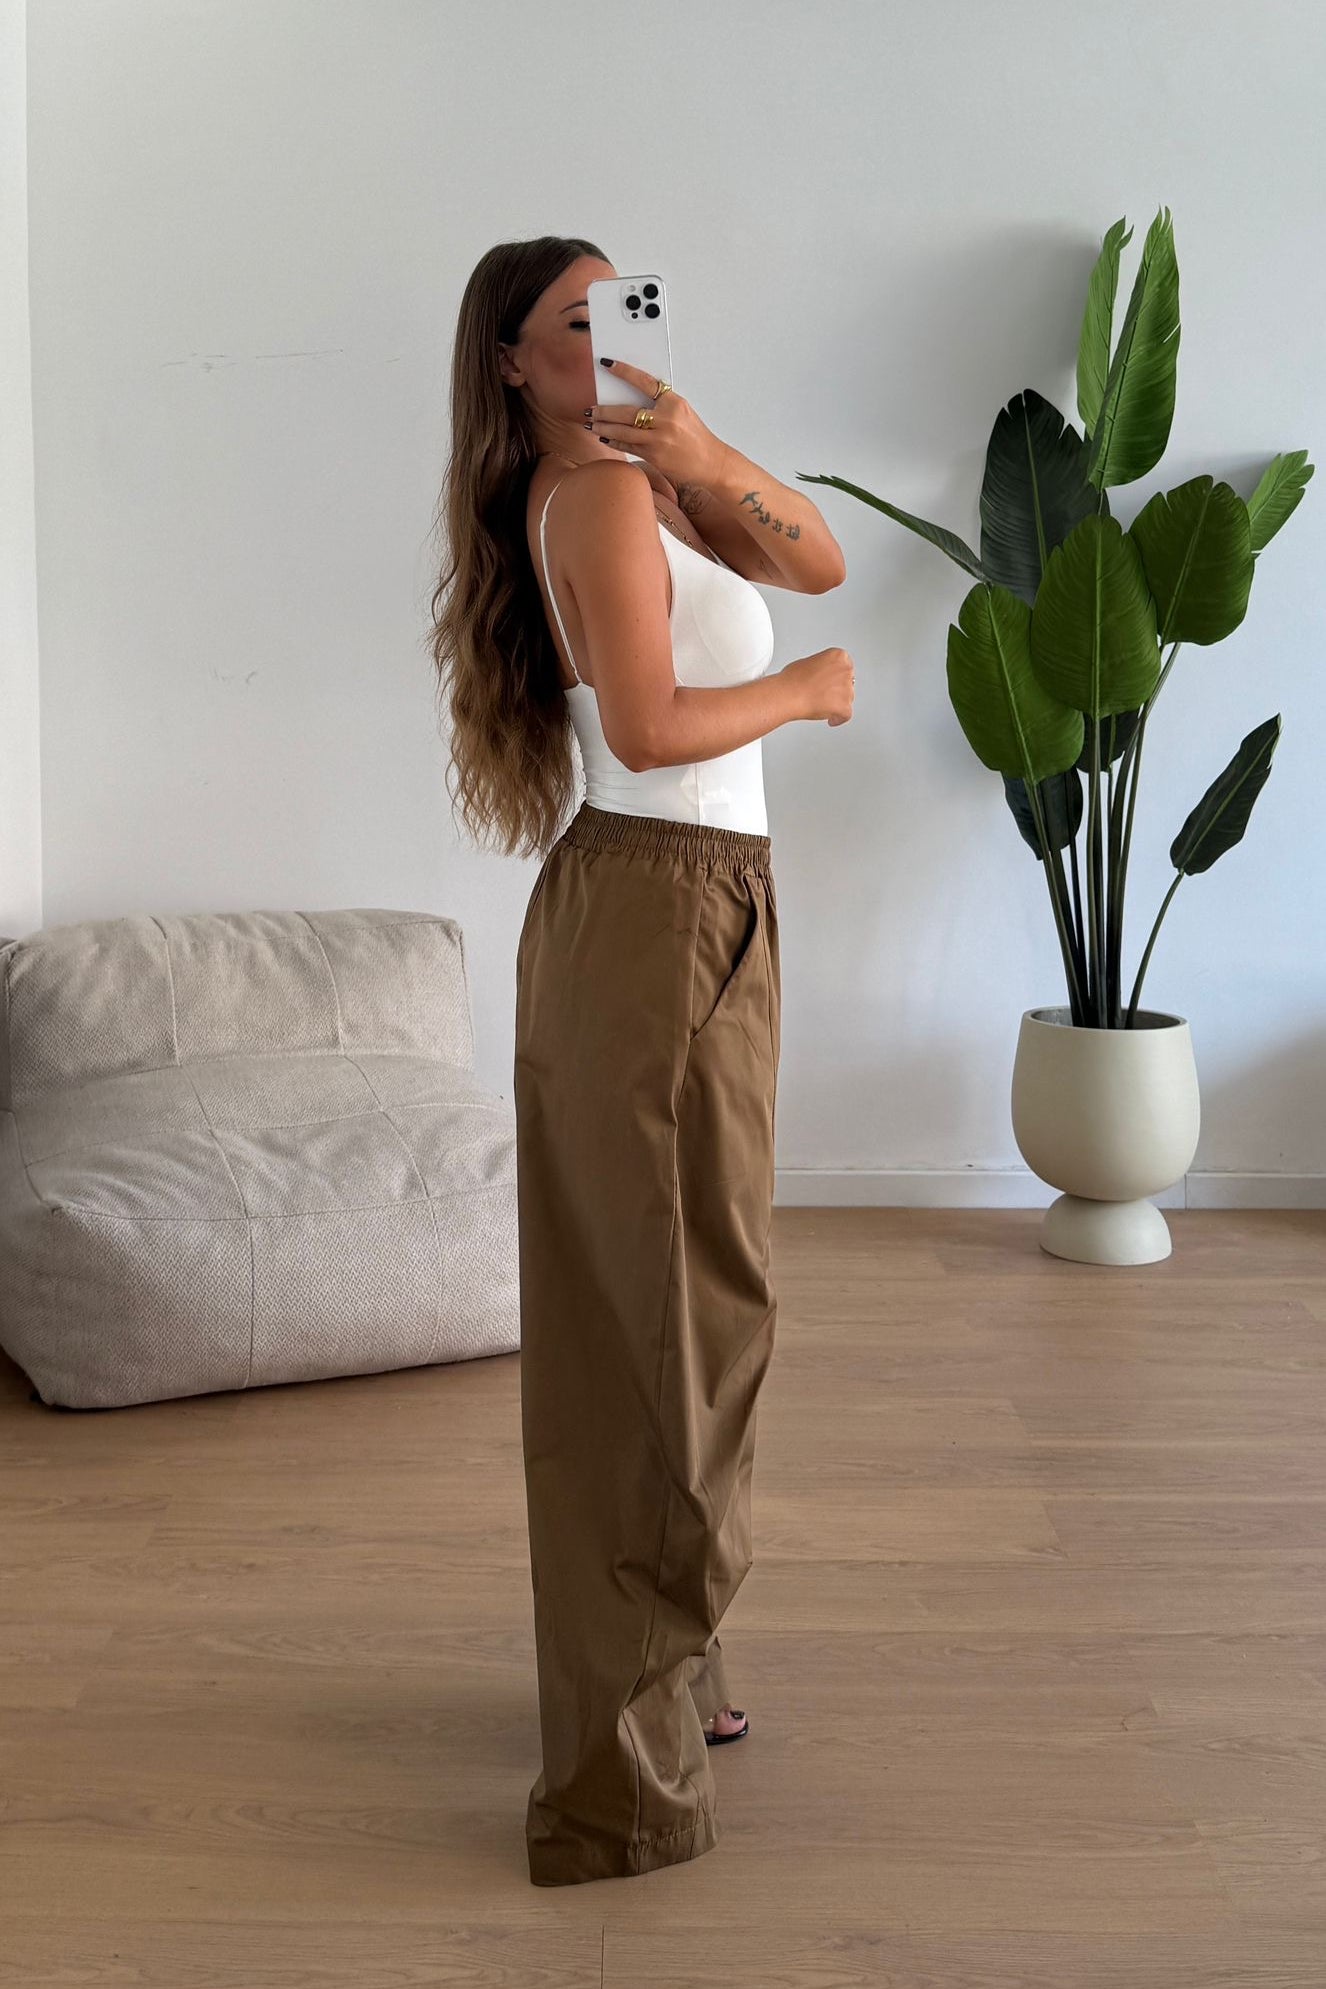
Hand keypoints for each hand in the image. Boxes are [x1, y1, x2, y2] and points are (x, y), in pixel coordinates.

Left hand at [587, 357, 728, 488]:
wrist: (710, 462)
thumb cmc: (695, 435)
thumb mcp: (682, 411)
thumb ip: (660, 403)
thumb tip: (630, 395)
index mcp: (673, 403)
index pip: (644, 381)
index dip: (624, 371)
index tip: (607, 364)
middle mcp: (666, 420)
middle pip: (626, 412)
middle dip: (604, 410)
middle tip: (590, 408)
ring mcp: (659, 440)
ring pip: (623, 431)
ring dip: (603, 427)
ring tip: (591, 424)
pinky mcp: (654, 456)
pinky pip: (628, 446)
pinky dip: (613, 442)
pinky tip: (604, 438)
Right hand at [781, 647, 854, 726]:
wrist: (787, 694)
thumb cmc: (792, 679)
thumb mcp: (808, 662)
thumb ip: (820, 668)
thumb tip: (820, 675)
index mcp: (838, 656)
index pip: (845, 666)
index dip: (838, 676)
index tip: (833, 681)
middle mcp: (845, 670)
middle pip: (848, 683)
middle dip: (839, 690)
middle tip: (826, 694)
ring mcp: (846, 689)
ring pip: (848, 699)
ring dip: (838, 703)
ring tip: (823, 706)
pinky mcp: (844, 706)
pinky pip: (846, 715)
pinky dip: (838, 718)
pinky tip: (831, 719)